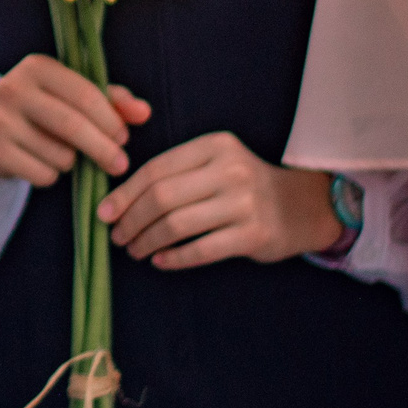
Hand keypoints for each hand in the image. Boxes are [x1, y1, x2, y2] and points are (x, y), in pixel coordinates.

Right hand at [0, 55, 151, 185]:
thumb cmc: (46, 106)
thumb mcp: (75, 94)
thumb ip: (113, 100)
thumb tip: (144, 112)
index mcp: (37, 66)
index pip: (85, 95)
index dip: (111, 120)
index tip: (124, 137)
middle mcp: (13, 88)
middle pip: (72, 125)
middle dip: (103, 149)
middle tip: (120, 164)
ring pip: (59, 154)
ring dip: (72, 162)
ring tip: (64, 153)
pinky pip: (42, 174)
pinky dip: (52, 176)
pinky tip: (43, 162)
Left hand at [98, 132, 341, 269]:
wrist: (304, 206)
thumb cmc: (243, 185)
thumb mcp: (214, 162)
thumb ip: (175, 172)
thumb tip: (118, 200)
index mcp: (213, 146)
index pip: (155, 169)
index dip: (124, 194)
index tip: (104, 213)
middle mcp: (230, 171)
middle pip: (161, 197)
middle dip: (131, 220)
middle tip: (117, 236)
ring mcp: (245, 203)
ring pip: (177, 224)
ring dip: (147, 240)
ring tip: (134, 250)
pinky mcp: (255, 235)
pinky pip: (201, 249)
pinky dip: (174, 258)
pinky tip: (160, 261)